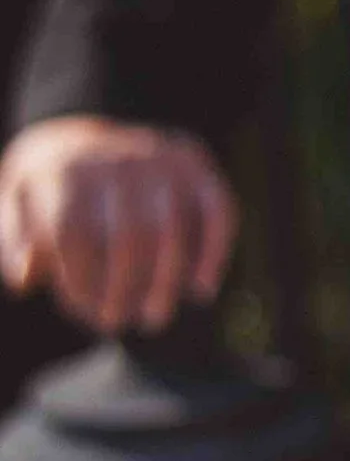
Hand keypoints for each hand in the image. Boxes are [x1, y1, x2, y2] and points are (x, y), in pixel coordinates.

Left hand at [0, 117, 238, 332]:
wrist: (82, 137)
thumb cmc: (47, 192)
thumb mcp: (15, 208)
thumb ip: (14, 243)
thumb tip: (29, 276)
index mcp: (68, 168)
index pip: (77, 234)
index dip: (81, 281)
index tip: (81, 312)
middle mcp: (119, 157)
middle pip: (130, 236)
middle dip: (124, 289)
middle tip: (115, 323)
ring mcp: (163, 158)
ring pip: (173, 230)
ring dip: (165, 283)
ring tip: (153, 317)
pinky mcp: (196, 163)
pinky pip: (218, 212)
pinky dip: (214, 255)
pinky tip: (201, 290)